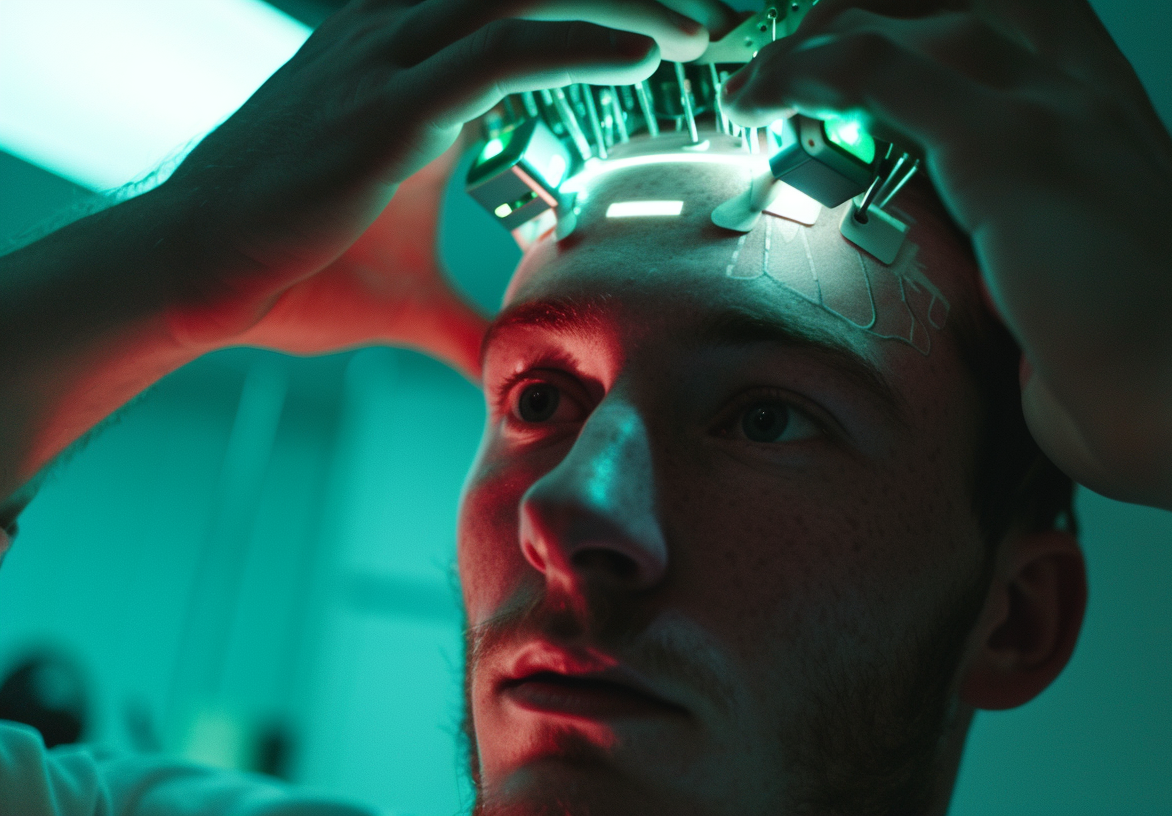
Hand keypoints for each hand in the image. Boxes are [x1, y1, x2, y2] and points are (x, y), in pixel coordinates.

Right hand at [157, 0, 731, 365]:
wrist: (189, 280)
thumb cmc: (284, 273)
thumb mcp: (405, 292)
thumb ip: (464, 315)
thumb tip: (504, 364)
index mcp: (406, 64)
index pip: (520, 3)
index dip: (601, 8)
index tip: (682, 35)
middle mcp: (397, 40)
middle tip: (718, 23)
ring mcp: (389, 63)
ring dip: (628, 3)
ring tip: (705, 32)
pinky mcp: (387, 108)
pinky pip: (503, 51)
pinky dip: (585, 43)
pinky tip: (652, 58)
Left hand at [723, 0, 1171, 509]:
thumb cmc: (1166, 373)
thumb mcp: (1093, 293)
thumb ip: (1033, 265)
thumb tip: (992, 302)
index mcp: (1111, 115)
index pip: (1016, 15)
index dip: (932, 18)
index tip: (865, 46)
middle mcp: (1085, 92)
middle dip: (868, 10)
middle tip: (801, 53)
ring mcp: (1050, 112)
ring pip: (909, 21)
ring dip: (822, 36)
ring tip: (762, 80)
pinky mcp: (1007, 152)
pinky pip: (876, 72)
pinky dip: (806, 71)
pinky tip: (758, 96)